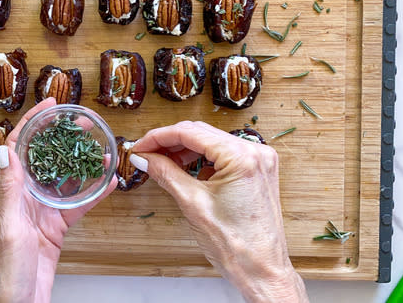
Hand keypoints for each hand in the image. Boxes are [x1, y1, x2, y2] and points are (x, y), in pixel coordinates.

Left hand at [0, 98, 116, 302]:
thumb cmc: (6, 272)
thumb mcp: (8, 227)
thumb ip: (10, 190)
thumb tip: (7, 150)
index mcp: (10, 195)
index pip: (18, 148)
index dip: (32, 123)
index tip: (50, 106)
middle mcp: (25, 200)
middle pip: (44, 159)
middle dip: (62, 137)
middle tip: (82, 121)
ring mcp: (41, 214)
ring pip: (64, 180)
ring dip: (80, 162)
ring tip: (98, 145)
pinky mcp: (55, 230)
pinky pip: (77, 206)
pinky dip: (93, 193)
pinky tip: (107, 183)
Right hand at [130, 121, 307, 302]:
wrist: (261, 271)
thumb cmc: (236, 245)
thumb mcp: (192, 204)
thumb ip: (166, 173)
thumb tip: (145, 158)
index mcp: (241, 157)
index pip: (190, 132)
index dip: (159, 137)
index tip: (140, 146)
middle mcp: (255, 152)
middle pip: (201, 133)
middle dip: (169, 142)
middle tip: (145, 153)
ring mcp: (259, 161)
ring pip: (211, 142)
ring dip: (184, 149)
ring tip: (161, 162)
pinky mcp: (256, 171)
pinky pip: (223, 154)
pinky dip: (201, 159)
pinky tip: (184, 169)